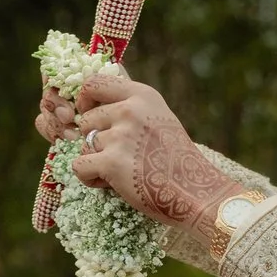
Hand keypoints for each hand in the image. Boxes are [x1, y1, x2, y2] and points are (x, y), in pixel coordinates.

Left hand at [55, 68, 235, 230]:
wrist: (196, 192)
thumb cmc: (178, 160)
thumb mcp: (160, 117)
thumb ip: (133, 105)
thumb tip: (102, 92)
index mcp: (142, 96)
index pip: (94, 84)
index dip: (85, 100)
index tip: (88, 113)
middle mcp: (130, 110)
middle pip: (86, 120)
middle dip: (95, 140)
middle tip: (119, 156)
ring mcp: (120, 135)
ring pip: (84, 146)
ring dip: (96, 161)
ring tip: (121, 172)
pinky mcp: (112, 162)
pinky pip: (80, 166)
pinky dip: (90, 178)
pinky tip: (110, 183)